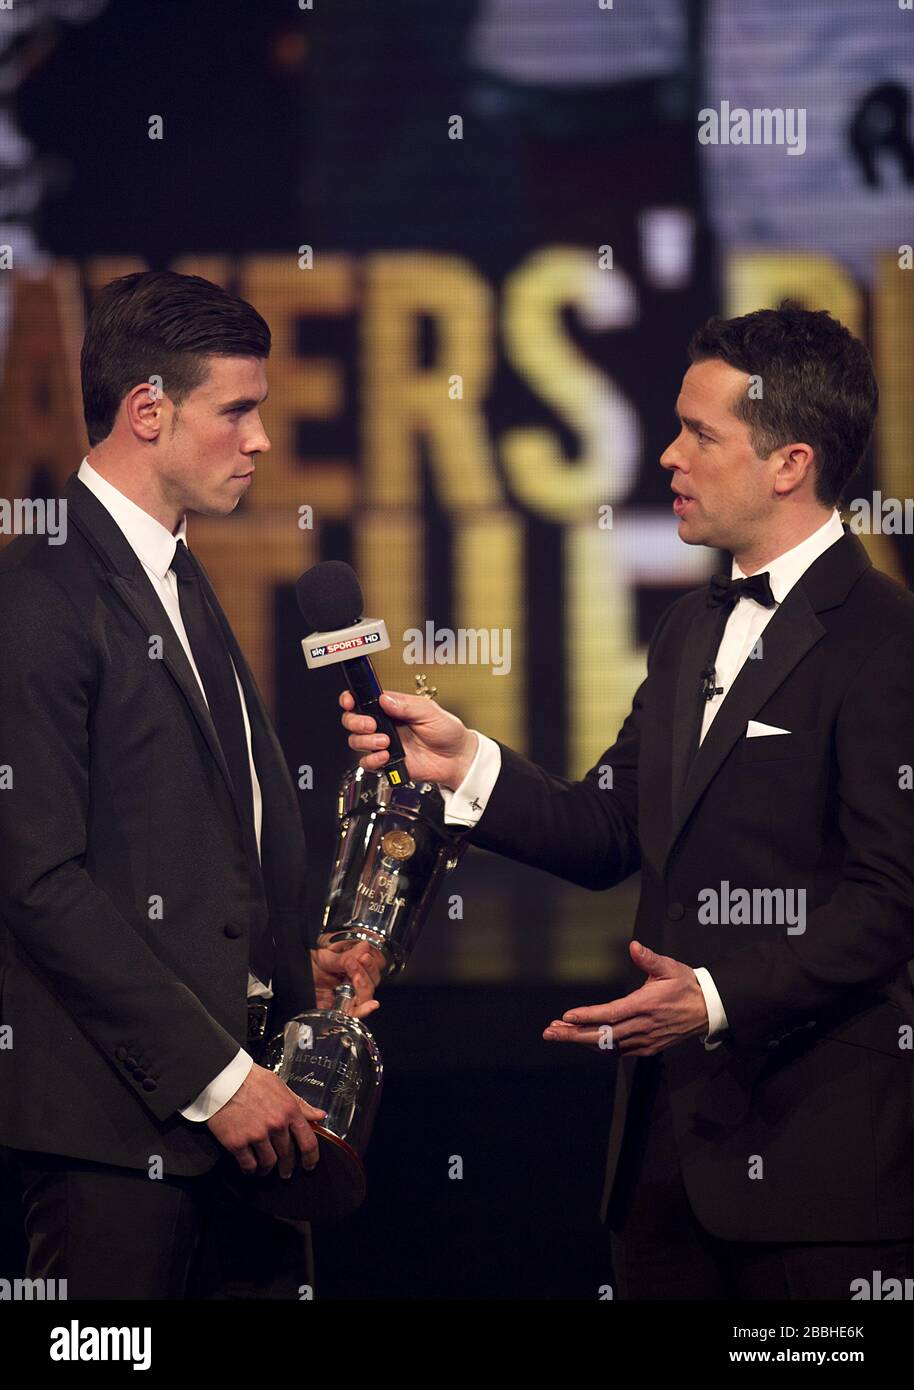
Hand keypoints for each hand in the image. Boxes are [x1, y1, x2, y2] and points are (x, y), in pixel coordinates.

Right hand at [206, 1063, 326, 1177]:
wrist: (223, 1078)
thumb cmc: (251, 1080)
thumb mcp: (281, 1087)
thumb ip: (301, 1104)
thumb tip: (320, 1116)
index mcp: (289, 1110)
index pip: (308, 1142)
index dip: (311, 1158)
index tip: (310, 1165)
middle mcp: (276, 1124)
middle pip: (288, 1155)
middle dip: (288, 1167)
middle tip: (286, 1172)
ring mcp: (257, 1135)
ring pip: (269, 1163)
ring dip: (268, 1169)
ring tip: (265, 1169)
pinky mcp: (238, 1143)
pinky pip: (249, 1165)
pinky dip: (250, 1170)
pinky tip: (250, 1168)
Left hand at [311, 940, 384, 1018]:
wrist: (290, 975)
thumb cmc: (307, 965)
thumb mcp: (325, 957)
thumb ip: (345, 956)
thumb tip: (364, 947)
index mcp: (352, 969)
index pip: (371, 970)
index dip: (371, 964)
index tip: (364, 957)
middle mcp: (351, 984)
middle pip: (371, 983)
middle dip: (367, 974)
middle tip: (357, 965)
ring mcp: (346, 997)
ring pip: (365, 998)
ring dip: (364, 988)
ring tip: (357, 977)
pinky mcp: (338, 1010)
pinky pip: (353, 1014)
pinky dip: (363, 1011)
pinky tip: (371, 1005)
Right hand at [339, 688, 477, 789]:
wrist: (457, 758)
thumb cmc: (447, 732)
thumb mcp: (430, 711)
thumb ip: (407, 705)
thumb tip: (385, 699)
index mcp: (392, 708)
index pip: (364, 700)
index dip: (351, 699)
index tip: (350, 701)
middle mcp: (385, 725)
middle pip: (353, 721)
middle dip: (356, 721)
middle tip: (371, 724)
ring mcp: (384, 744)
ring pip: (356, 741)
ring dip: (366, 741)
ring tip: (385, 741)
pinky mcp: (387, 762)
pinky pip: (367, 763)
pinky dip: (372, 759)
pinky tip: (386, 756)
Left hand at [543, 940, 709, 1056]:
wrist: (708, 1010)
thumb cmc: (686, 985)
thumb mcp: (669, 967)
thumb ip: (649, 958)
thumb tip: (634, 946)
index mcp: (645, 1005)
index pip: (611, 1014)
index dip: (587, 1016)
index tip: (567, 1016)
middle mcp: (643, 1026)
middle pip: (602, 1034)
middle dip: (573, 1034)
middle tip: (550, 1031)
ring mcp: (645, 1040)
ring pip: (608, 1045)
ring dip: (582, 1040)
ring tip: (560, 1033)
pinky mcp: (648, 1047)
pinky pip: (619, 1050)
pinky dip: (600, 1046)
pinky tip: (585, 1039)